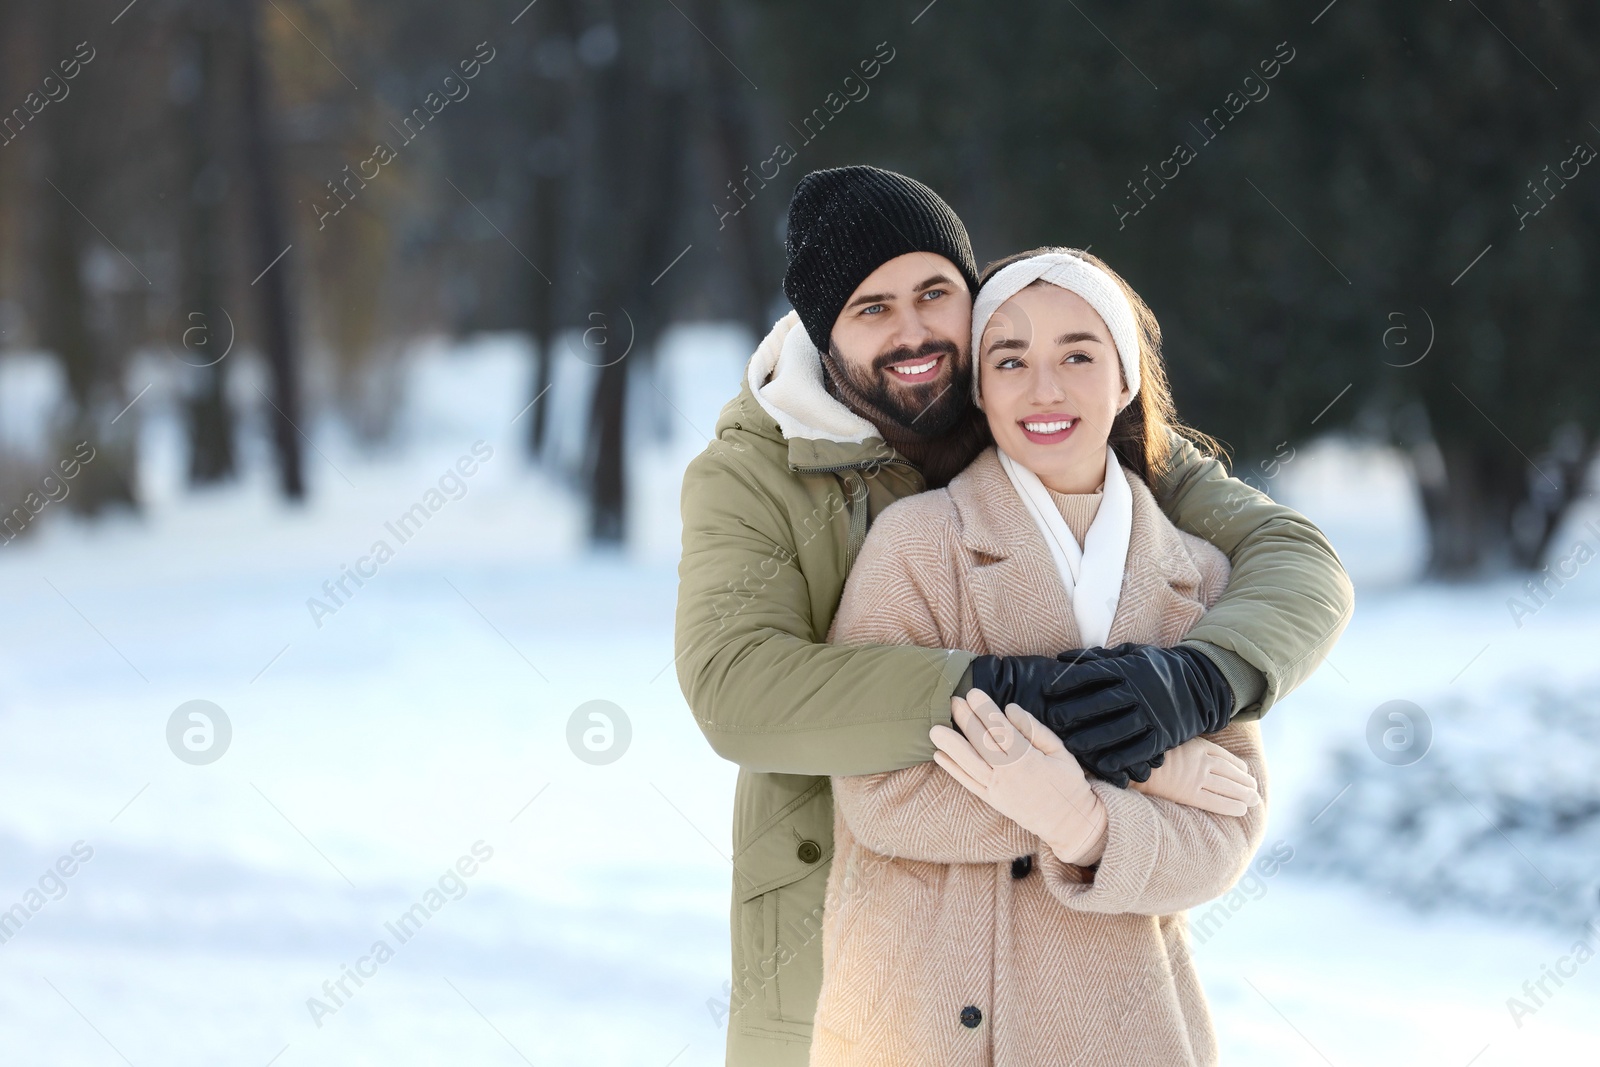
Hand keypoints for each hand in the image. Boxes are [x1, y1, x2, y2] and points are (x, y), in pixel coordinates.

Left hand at [931, 689, 1107, 865]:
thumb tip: (1010, 709)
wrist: (1068, 823)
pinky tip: (939, 755)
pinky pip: (968, 784)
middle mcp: (1009, 775)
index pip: (1002, 730)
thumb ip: (1036, 730)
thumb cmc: (1068, 783)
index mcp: (1029, 760)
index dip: (985, 710)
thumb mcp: (1061, 752)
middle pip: (982, 743)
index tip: (973, 693)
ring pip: (969, 764)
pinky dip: (952, 770)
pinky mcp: (991, 800)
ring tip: (935, 729)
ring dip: (951, 745)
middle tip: (953, 700)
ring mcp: (998, 789)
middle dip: (966, 720)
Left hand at [970, 644, 1233, 786]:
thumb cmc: (1156, 668)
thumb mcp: (1131, 654)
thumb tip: (1061, 659)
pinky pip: (1142, 749)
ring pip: (1120, 728)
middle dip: (1075, 712)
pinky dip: (1122, 758)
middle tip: (1052, 721)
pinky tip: (1102, 765)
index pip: (1094, 674)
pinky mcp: (1165, 735)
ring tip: (1069, 746)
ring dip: (1093, 739)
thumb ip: (1098, 657)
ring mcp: (1153, 714)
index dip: (1069, 682)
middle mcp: (1140, 691)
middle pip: (1103, 702)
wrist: (1202, 684)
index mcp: (1129, 669)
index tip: (1048, 691)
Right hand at [1129, 735, 1259, 815]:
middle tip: (1255, 788)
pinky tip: (1242, 809)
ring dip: (1244, 794)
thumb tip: (1194, 746)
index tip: (1244, 771)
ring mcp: (1197, 778)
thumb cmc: (1147, 751)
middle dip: (1245, 781)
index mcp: (1198, 745)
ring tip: (1254, 799)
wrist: (1131, 762)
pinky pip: (1216, 802)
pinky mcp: (1189, 794)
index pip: (1225, 757)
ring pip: (1228, 787)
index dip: (1238, 766)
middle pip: (1231, 772)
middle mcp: (1202, 761)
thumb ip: (1185, 741)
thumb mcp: (1170, 738)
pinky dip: (1232, 805)